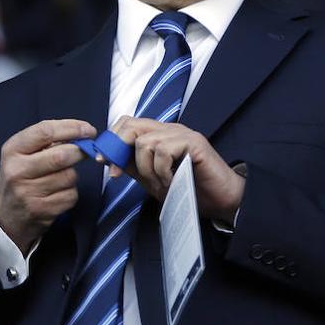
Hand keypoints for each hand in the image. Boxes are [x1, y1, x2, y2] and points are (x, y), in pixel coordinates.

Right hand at [0, 119, 96, 253]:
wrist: (7, 215)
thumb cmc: (20, 178)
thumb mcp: (22, 154)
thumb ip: (47, 141)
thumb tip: (81, 133)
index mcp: (12, 150)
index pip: (45, 131)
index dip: (72, 128)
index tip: (88, 130)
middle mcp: (17, 170)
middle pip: (61, 155)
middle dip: (79, 152)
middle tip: (84, 151)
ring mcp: (28, 192)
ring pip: (69, 176)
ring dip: (73, 174)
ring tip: (61, 177)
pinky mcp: (41, 210)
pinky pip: (70, 195)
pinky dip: (71, 193)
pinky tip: (58, 193)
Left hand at [105, 117, 244, 225]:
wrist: (221, 201)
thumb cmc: (189, 190)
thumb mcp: (151, 178)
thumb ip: (131, 165)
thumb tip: (106, 157)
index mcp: (159, 134)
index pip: (127, 123)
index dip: (111, 141)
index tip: (103, 162)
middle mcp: (170, 129)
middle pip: (132, 126)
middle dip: (119, 150)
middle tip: (118, 173)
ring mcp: (183, 134)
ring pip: (146, 143)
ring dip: (147, 170)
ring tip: (160, 184)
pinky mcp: (194, 142)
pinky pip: (164, 151)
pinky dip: (162, 171)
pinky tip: (172, 181)